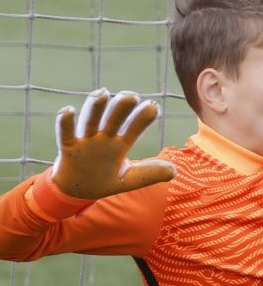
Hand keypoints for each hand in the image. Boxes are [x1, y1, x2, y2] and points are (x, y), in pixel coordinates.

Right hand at [52, 89, 175, 199]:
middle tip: (131, 95)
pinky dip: (65, 122)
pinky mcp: (68, 148)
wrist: (79, 192)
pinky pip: (65, 133)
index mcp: (119, 145)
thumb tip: (175, 171)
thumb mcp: (130, 180)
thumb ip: (150, 174)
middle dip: (121, 108)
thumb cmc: (106, 180)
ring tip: (103, 93)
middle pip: (113, 120)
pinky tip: (68, 110)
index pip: (133, 129)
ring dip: (95, 108)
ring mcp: (86, 141)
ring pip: (90, 121)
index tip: (154, 107)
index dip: (142, 119)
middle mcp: (103, 139)